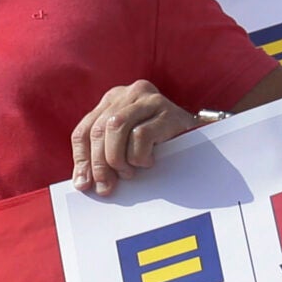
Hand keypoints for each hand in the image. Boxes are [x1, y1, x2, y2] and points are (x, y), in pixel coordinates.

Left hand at [72, 82, 204, 197]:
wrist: (199, 139)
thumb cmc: (157, 146)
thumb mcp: (125, 147)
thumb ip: (103, 157)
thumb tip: (82, 183)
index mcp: (113, 100)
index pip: (84, 130)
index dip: (82, 159)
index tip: (84, 184)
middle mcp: (129, 94)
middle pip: (99, 129)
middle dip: (98, 164)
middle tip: (106, 187)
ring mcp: (149, 99)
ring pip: (116, 127)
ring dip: (117, 158)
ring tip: (128, 173)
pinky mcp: (168, 110)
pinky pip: (141, 135)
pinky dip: (139, 155)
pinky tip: (148, 162)